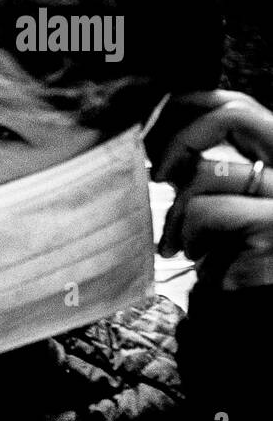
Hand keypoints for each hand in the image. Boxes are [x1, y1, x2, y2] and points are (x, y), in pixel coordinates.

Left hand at [154, 90, 272, 289]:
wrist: (254, 316)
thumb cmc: (233, 260)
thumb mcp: (226, 202)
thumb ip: (209, 166)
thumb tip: (159, 133)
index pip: (244, 106)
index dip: (195, 104)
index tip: (158, 121)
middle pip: (235, 115)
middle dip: (182, 137)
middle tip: (158, 173)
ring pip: (205, 172)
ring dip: (180, 213)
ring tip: (189, 244)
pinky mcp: (271, 226)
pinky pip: (201, 211)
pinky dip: (187, 236)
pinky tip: (201, 260)